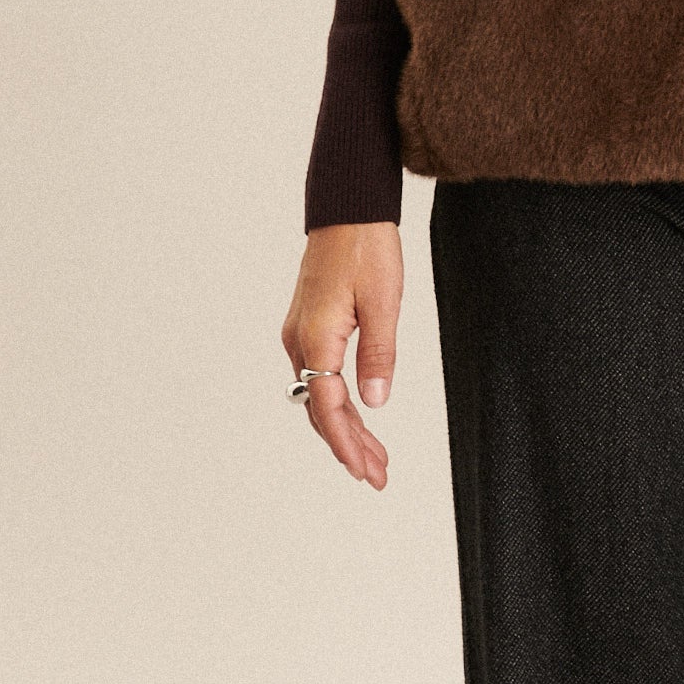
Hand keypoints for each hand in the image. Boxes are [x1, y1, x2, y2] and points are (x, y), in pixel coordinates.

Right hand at [282, 221, 403, 487]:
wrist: (347, 207)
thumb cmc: (366, 246)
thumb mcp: (383, 300)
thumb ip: (378, 352)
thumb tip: (376, 402)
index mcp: (316, 338)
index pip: (329, 409)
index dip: (348, 444)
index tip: (365, 471)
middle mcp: (300, 342)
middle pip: (321, 410)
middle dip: (349, 446)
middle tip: (376, 475)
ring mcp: (300, 334)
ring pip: (320, 396)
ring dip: (345, 428)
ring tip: (373, 457)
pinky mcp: (308, 326)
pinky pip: (319, 377)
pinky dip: (338, 403)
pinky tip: (357, 417)